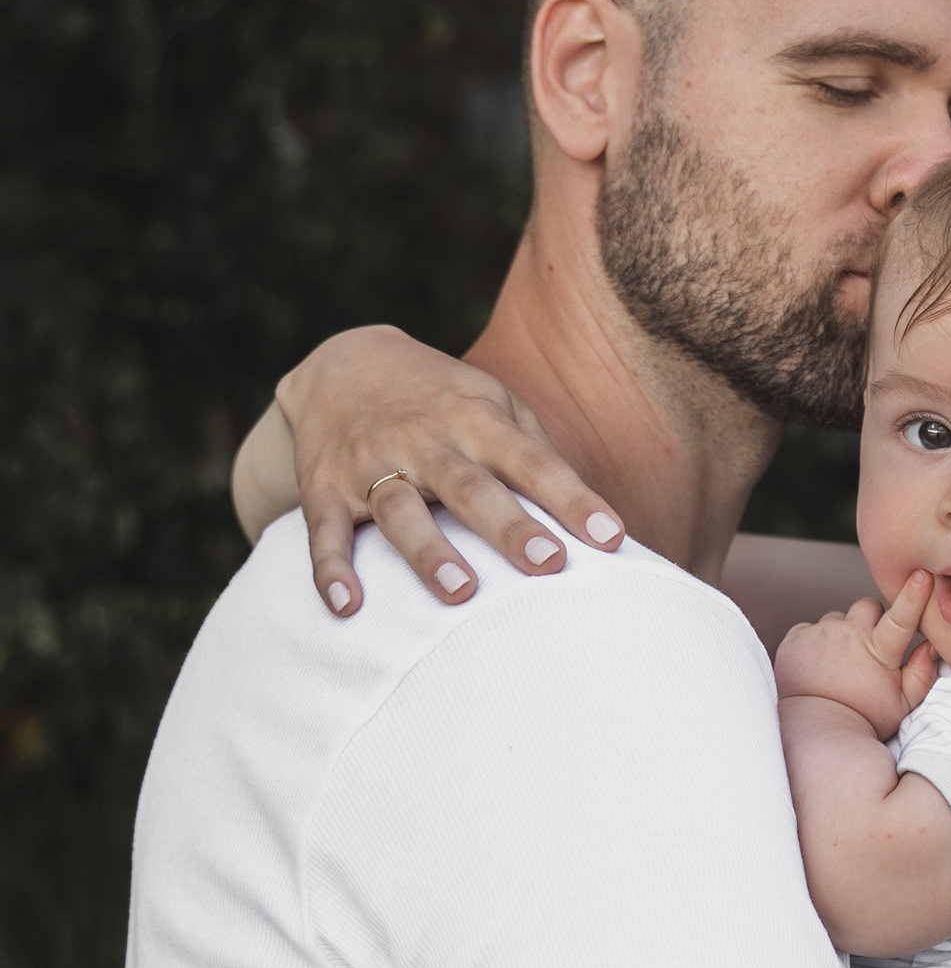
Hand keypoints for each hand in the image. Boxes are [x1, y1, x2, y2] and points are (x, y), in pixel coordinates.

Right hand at [275, 325, 626, 615]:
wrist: (339, 362)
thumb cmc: (442, 398)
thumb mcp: (491, 400)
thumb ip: (534, 449)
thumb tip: (588, 510)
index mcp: (475, 419)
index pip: (532, 461)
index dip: (571, 498)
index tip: (609, 537)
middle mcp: (424, 440)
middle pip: (470, 488)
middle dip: (508, 527)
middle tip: (548, 564)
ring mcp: (370, 463)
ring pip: (400, 512)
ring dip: (429, 553)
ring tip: (461, 594)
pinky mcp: (324, 488)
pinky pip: (324, 532)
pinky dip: (331, 569)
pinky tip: (347, 605)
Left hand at [773, 572, 938, 737]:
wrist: (814, 732)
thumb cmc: (864, 720)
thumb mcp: (903, 705)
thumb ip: (922, 674)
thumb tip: (930, 646)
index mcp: (879, 652)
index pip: (902, 616)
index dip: (914, 594)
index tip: (922, 574)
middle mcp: (849, 636)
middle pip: (868, 606)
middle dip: (871, 620)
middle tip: (867, 647)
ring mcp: (820, 635)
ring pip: (838, 618)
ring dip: (842, 633)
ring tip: (839, 663)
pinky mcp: (796, 639)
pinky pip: (811, 628)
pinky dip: (815, 641)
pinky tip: (818, 665)